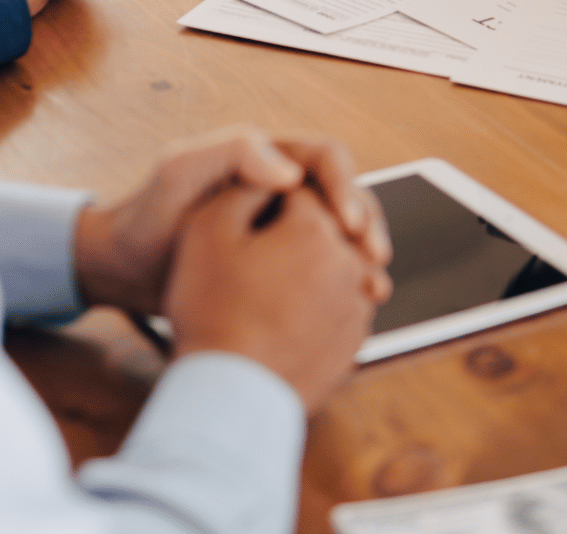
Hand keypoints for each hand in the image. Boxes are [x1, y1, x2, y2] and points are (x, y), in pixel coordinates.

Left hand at [73, 125, 390, 316]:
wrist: (126, 267)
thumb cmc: (149, 213)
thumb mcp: (180, 171)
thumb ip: (231, 152)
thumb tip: (291, 172)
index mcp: (266, 157)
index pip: (327, 158)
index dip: (346, 187)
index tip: (348, 226)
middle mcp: (283, 187)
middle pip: (346, 194)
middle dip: (367, 225)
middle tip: (371, 262)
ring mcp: (284, 226)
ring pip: (341, 232)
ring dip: (362, 255)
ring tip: (370, 288)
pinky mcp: (279, 262)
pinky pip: (324, 263)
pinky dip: (343, 280)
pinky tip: (350, 305)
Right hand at [164, 181, 391, 411]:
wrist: (229, 393)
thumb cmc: (212, 306)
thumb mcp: (209, 229)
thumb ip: (244, 186)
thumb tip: (277, 172)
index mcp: (317, 227)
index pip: (302, 189)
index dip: (271, 196)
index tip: (248, 214)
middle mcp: (351, 262)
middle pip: (328, 224)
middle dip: (298, 227)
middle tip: (259, 248)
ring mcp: (358, 306)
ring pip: (339, 263)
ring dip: (312, 263)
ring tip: (271, 282)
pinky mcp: (356, 342)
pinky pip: (342, 303)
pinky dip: (321, 300)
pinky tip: (286, 311)